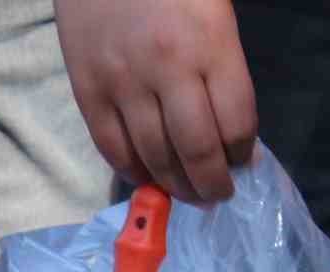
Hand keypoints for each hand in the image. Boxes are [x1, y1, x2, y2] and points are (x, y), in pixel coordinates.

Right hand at [55, 0, 257, 203]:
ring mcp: (122, 84)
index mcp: (210, 43)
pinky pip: (111, 147)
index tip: (242, 164)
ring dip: (173, 185)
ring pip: (153, 156)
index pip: (235, 121)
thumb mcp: (213, 7)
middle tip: (216, 195)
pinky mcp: (88, 91)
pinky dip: (131, 171)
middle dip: (210, 183)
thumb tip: (225, 124)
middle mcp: (167, 69)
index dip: (241, 154)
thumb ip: (221, 62)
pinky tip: (146, 177)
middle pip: (196, 150)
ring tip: (185, 194)